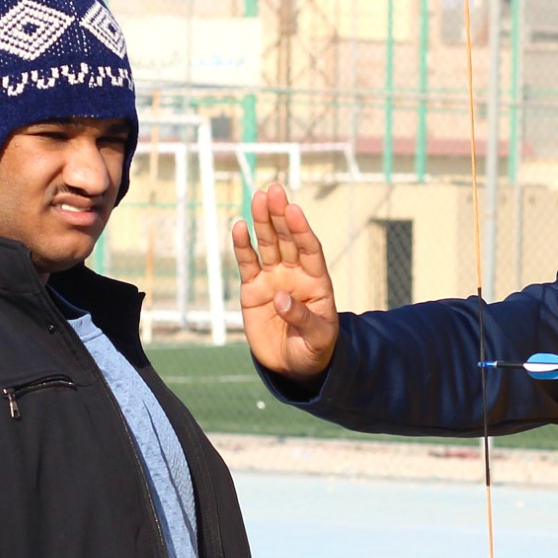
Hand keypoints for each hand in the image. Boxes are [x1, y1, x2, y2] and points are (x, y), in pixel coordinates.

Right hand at [231, 183, 339, 382]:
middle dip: (280, 215)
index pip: (309, 249)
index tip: (294, 210)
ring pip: (267, 245)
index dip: (301, 229)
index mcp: (316, 282)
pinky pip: (247, 263)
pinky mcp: (253, 290)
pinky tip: (239, 227)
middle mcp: (294, 274)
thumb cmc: (314, 350)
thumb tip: (281, 297)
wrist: (294, 367)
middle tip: (273, 190)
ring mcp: (273, 279)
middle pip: (287, 239)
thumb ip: (303, 317)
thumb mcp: (318, 338)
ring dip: (262, 222)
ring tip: (258, 198)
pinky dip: (242, 246)